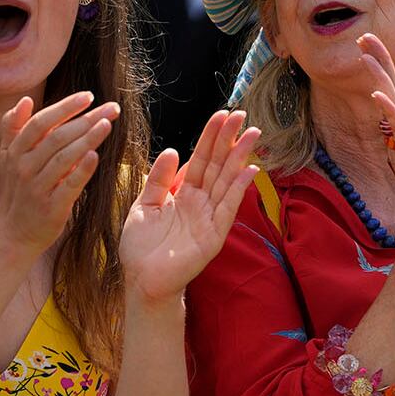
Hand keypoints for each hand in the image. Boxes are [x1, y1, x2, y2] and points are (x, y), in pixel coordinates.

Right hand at [0, 92, 118, 254]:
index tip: (89, 96)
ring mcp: (37, 188)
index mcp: (15, 152)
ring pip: (64, 158)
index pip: (41, 123)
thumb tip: (26, 100)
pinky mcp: (51, 207)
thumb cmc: (17, 192)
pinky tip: (96, 156)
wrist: (13, 234)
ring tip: (108, 124)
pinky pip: (69, 185)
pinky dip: (82, 170)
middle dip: (86, 119)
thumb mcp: (7, 159)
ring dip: (88, 139)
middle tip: (111, 108)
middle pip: (57, 137)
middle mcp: (24, 168)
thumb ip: (12, 128)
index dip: (65, 107)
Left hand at [120, 110, 261, 304]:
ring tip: (253, 135)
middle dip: (230, 140)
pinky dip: (238, 189)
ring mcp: (210, 218)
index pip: (201, 159)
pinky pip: (228, 208)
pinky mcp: (214, 235)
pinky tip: (249, 170)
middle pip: (218, 165)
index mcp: (184, 193)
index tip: (222, 115)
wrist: (141, 280)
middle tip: (242, 115)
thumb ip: (158, 179)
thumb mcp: (144, 205)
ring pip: (227, 181)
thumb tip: (172, 150)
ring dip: (241, 158)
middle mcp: (201, 202)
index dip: (211, 138)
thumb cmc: (141, 246)